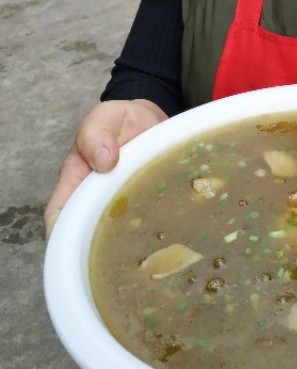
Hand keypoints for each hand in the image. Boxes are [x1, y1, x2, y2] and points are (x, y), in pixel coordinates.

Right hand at [44, 99, 167, 238]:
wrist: (149, 118)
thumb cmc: (119, 120)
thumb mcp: (105, 117)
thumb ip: (96, 134)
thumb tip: (103, 162)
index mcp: (75, 181)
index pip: (60, 215)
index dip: (63, 236)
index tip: (79, 249)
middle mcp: (94, 198)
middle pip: (88, 232)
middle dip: (99, 246)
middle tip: (121, 250)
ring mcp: (119, 204)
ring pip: (117, 233)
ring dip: (127, 241)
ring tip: (145, 246)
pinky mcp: (142, 204)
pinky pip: (144, 222)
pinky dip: (151, 229)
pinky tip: (164, 233)